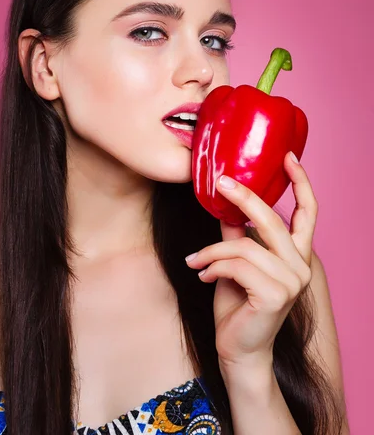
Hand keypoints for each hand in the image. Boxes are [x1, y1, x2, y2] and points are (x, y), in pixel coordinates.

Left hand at [185, 151, 315, 370]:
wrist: (238, 348)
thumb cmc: (238, 305)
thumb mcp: (236, 261)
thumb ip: (236, 232)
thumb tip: (224, 202)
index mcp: (296, 255)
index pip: (308, 214)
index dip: (301, 184)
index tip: (289, 157)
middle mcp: (301, 266)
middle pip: (272, 220)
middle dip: (244, 197)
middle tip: (220, 181)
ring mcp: (291, 282)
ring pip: (245, 245)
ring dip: (213, 251)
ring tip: (197, 261)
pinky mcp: (275, 294)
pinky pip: (236, 264)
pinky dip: (213, 265)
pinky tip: (203, 276)